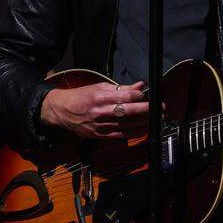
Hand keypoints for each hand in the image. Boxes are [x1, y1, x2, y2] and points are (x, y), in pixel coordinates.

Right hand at [39, 81, 155, 138]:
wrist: (61, 111)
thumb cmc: (80, 97)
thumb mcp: (99, 87)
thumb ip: (120, 88)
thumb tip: (139, 86)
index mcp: (100, 97)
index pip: (125, 96)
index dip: (139, 96)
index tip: (148, 95)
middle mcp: (101, 112)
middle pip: (130, 112)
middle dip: (148, 110)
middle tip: (161, 107)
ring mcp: (101, 126)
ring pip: (129, 125)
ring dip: (145, 122)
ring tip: (157, 118)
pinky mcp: (101, 136)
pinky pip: (122, 136)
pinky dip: (136, 133)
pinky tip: (145, 129)